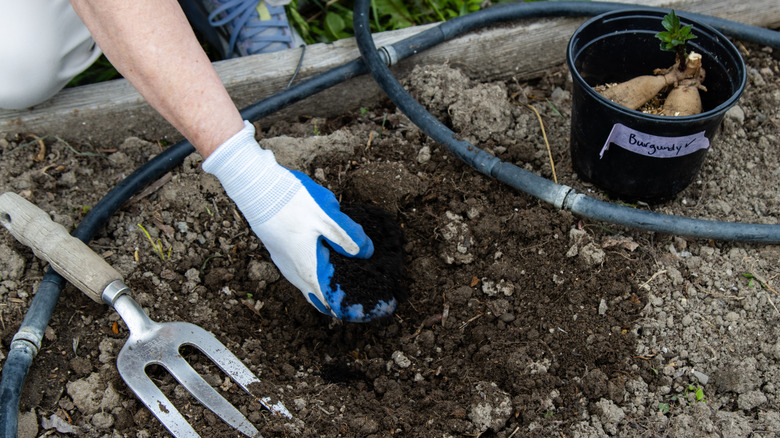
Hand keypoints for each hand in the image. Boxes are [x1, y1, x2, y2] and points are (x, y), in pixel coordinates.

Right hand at [203, 121, 374, 318]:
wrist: (257, 189)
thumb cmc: (290, 202)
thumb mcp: (327, 217)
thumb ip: (348, 236)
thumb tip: (365, 252)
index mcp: (308, 268)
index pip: (332, 301)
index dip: (353, 308)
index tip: (373, 311)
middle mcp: (294, 273)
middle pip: (321, 299)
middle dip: (343, 302)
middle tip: (366, 300)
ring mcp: (285, 264)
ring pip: (310, 287)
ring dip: (330, 289)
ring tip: (351, 285)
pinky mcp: (281, 253)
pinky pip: (303, 275)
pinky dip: (319, 278)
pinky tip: (330, 265)